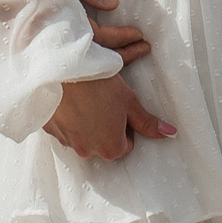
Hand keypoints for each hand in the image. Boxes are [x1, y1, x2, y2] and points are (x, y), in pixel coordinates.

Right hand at [40, 0, 150, 63]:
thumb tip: (113, 4)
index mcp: (49, 17)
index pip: (92, 37)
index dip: (118, 39)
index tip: (139, 36)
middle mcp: (42, 35)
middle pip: (85, 55)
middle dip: (116, 56)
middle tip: (142, 50)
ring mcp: (36, 40)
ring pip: (74, 56)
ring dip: (101, 56)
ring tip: (129, 53)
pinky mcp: (31, 38)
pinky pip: (62, 51)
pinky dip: (83, 52)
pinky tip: (97, 51)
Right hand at [44, 75, 174, 160]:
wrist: (60, 71)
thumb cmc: (99, 85)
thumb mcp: (129, 101)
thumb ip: (148, 122)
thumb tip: (171, 133)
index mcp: (111, 148)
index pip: (126, 144)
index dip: (126, 124)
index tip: (120, 107)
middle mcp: (88, 151)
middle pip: (104, 143)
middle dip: (106, 126)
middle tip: (104, 101)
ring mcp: (67, 142)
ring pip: (83, 137)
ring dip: (87, 123)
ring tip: (87, 98)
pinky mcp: (50, 130)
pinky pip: (64, 129)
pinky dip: (69, 119)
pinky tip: (71, 101)